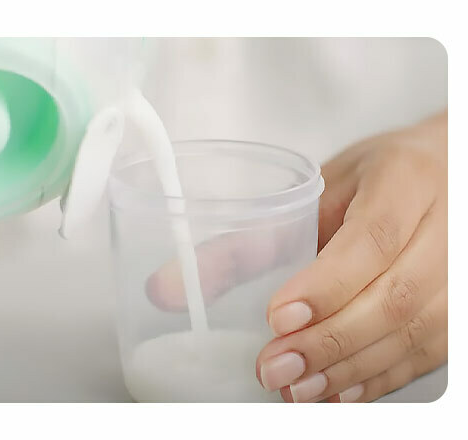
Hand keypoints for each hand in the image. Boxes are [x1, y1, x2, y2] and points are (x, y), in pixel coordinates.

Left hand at [257, 111, 446, 401]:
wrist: (444, 179)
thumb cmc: (376, 180)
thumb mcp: (315, 191)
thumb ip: (247, 241)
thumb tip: (167, 289)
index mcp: (407, 179)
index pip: (373, 239)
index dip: (328, 285)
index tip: (279, 316)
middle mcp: (445, 225)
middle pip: (396, 295)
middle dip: (331, 340)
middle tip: (276, 366)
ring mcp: (462, 271)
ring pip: (415, 333)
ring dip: (351, 367)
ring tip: (298, 388)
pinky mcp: (460, 310)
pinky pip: (426, 354)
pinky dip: (377, 378)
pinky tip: (336, 392)